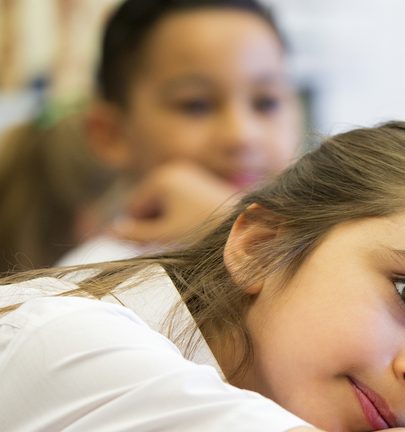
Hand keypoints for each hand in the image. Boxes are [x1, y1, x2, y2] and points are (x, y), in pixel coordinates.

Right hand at [111, 162, 239, 245]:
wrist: (250, 225)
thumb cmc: (207, 233)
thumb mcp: (167, 237)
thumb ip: (136, 235)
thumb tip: (111, 232)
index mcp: (161, 178)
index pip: (133, 210)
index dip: (144, 232)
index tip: (165, 244)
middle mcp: (174, 170)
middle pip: (149, 206)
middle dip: (156, 226)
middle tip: (179, 241)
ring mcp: (189, 175)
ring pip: (165, 207)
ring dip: (169, 224)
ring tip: (190, 236)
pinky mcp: (201, 184)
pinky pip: (180, 204)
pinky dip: (182, 218)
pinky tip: (197, 230)